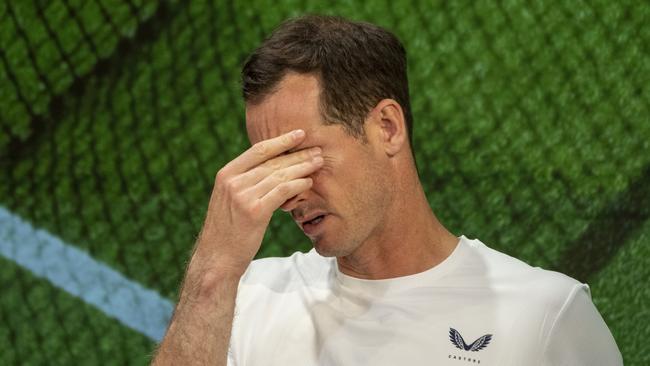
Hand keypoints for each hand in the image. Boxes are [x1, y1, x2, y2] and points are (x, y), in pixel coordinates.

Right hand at [195, 129, 322, 276]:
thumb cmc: (227, 231)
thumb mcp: (229, 200)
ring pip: (279, 175)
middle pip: (272, 161)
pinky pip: (282, 191)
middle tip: (317, 148)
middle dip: (297, 154)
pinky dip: (297, 185)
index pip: (258, 150)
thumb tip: (271, 170)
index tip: (299, 134)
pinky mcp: (255, 211)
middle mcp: (233, 181)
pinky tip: (308, 182)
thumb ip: (245, 183)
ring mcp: (243, 195)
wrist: (217, 258)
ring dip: (302, 167)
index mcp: (226, 174)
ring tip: (318, 162)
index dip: (281, 140)